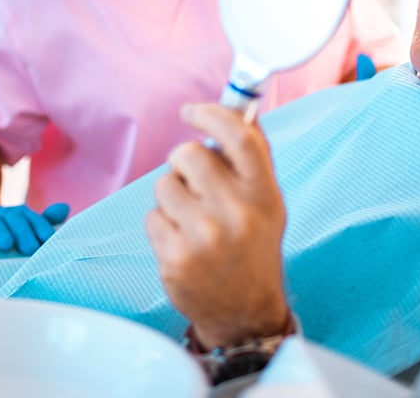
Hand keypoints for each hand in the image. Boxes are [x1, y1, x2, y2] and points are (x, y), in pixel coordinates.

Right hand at [0, 199, 69, 254]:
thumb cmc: (8, 227)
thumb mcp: (27, 223)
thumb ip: (46, 220)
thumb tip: (66, 208)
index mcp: (23, 215)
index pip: (35, 220)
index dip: (42, 228)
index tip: (49, 240)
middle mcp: (7, 215)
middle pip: (17, 221)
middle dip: (24, 234)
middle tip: (30, 249)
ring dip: (1, 233)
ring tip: (6, 245)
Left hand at [145, 103, 289, 349]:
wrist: (244, 312)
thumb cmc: (253, 246)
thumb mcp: (268, 202)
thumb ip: (253, 157)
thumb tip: (236, 107)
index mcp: (264, 193)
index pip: (239, 136)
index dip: (211, 114)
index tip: (191, 112)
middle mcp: (236, 213)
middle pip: (188, 153)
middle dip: (183, 162)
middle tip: (193, 182)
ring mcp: (204, 236)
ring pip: (164, 184)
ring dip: (171, 196)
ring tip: (191, 220)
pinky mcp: (176, 257)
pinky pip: (152, 216)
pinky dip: (162, 225)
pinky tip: (182, 243)